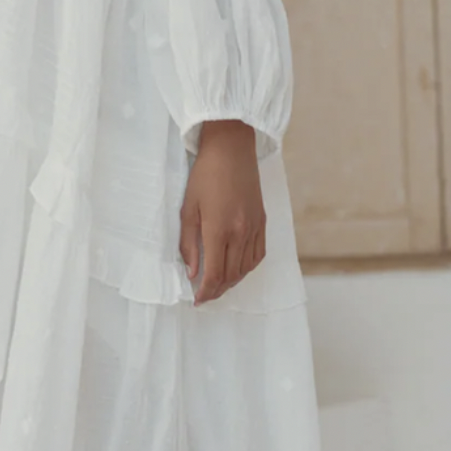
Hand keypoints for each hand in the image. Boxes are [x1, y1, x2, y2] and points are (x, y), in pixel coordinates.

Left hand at [178, 121, 266, 304]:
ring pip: (246, 268)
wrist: (232, 150)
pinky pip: (258, 255)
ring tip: (218, 286)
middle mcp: (241, 232)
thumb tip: (192, 272)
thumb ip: (189, 244)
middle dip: (217, 290)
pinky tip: (236, 269)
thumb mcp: (188, 209)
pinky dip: (247, 268)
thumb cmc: (205, 175)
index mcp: (219, 229)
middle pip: (231, 275)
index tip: (197, 300)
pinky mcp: (262, 221)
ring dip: (232, 282)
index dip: (205, 292)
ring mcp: (255, 227)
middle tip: (204, 296)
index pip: (215, 273)